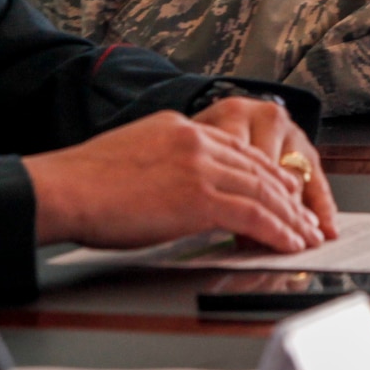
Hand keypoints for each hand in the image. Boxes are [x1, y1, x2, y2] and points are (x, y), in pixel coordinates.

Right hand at [24, 110, 325, 252]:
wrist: (64, 188)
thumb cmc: (83, 182)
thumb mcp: (133, 156)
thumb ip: (165, 164)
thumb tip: (178, 190)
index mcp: (180, 127)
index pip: (238, 149)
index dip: (267, 173)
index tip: (283, 191)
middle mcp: (196, 139)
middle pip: (258, 168)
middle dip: (288, 197)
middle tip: (305, 217)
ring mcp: (200, 166)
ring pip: (263, 191)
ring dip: (290, 217)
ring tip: (305, 235)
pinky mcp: (198, 197)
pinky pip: (253, 214)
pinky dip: (277, 230)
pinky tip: (288, 242)